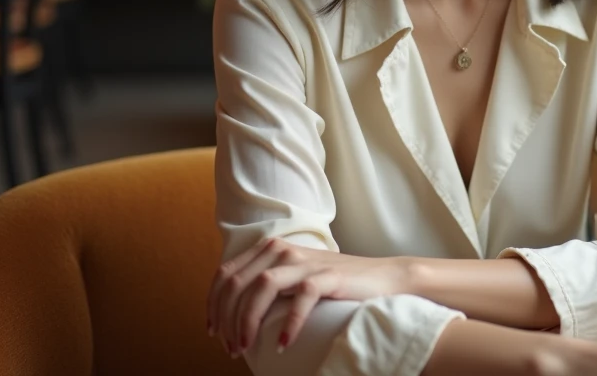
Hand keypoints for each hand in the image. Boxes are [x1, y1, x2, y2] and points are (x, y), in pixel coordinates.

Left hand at [205, 237, 409, 358]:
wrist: (383, 277)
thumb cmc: (336, 282)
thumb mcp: (294, 275)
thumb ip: (268, 281)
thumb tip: (234, 312)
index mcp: (271, 248)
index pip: (226, 273)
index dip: (213, 304)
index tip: (213, 332)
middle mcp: (283, 250)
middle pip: (238, 283)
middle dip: (227, 320)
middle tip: (231, 349)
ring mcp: (305, 261)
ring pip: (261, 287)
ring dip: (248, 322)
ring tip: (246, 348)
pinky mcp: (327, 276)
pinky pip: (300, 298)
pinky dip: (288, 324)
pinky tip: (283, 344)